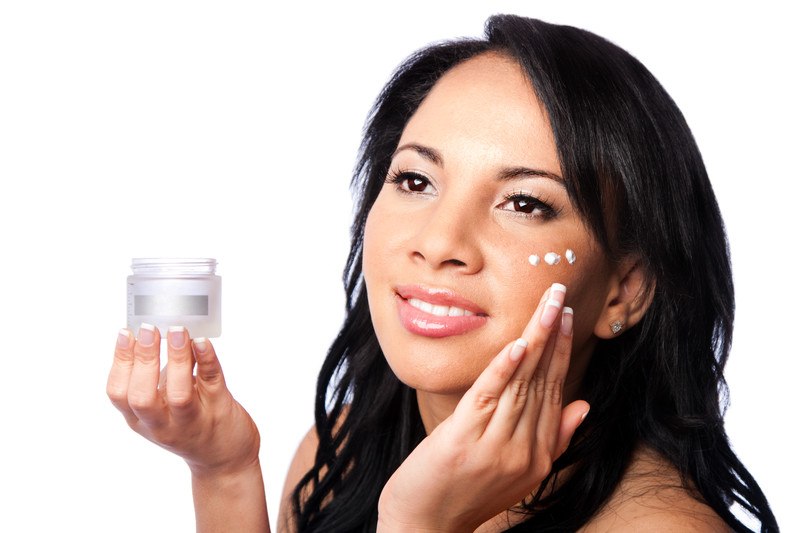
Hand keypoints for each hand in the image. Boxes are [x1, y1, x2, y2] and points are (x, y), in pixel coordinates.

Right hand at [106, 325, 260, 477]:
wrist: (225, 458)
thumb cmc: (189, 421)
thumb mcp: (162, 406)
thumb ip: (155, 376)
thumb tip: (154, 330)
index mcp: (141, 420)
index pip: (119, 394)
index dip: (120, 362)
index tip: (126, 332)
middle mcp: (163, 424)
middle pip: (143, 397)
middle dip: (143, 360)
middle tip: (149, 328)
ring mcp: (193, 420)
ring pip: (179, 394)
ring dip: (176, 359)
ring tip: (177, 331)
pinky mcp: (220, 411)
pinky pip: (212, 383)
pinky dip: (207, 360)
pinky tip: (202, 341)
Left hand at [377, 283, 589, 531]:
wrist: (424, 526)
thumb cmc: (467, 492)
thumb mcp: (518, 472)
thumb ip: (552, 437)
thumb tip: (583, 404)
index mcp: (538, 455)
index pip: (555, 391)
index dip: (561, 351)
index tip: (567, 318)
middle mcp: (523, 451)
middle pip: (541, 381)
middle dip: (552, 334)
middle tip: (560, 296)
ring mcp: (494, 447)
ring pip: (521, 384)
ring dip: (535, 340)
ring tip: (547, 306)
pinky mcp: (463, 441)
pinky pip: (488, 398)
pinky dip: (503, 370)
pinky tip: (517, 345)